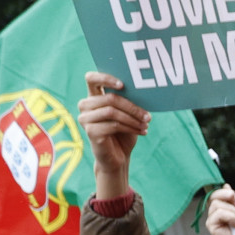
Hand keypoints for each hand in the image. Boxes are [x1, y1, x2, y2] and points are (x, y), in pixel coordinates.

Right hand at [78, 71, 149, 199]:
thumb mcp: (127, 114)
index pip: (91, 79)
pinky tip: (142, 132)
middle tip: (148, 116)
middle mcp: (86, 106)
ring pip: (112, 111)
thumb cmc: (124, 132)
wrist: (118, 157)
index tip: (123, 84)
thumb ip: (127, 101)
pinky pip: (113, 125)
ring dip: (133, 118)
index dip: (106, 78)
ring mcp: (85, 119)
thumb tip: (142, 89)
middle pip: (110, 98)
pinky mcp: (90, 132)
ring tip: (146, 124)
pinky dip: (131, 128)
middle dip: (133, 107)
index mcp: (93, 97)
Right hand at [206, 184, 234, 234]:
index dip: (223, 191)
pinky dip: (230, 217)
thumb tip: (225, 186)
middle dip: (228, 200)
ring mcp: (212, 219)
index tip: (232, 194)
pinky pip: (218, 214)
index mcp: (223, 207)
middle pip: (214, 197)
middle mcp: (215, 212)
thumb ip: (234, 198)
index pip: (216, 194)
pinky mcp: (211, 225)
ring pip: (217, 205)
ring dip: (233, 212)